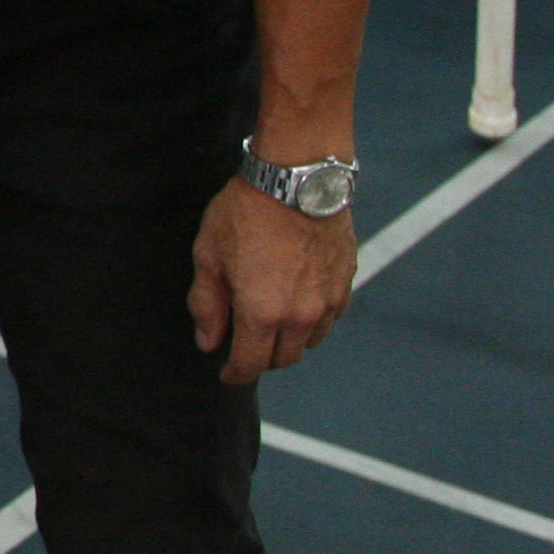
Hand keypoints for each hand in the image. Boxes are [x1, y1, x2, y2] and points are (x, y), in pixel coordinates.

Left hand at [189, 176, 354, 385]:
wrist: (297, 180)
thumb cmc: (247, 212)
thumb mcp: (209, 255)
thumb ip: (207, 304)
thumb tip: (208, 341)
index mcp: (262, 313)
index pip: (251, 364)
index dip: (235, 374)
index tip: (227, 374)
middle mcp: (300, 315)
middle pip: (284, 358)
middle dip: (262, 358)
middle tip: (244, 344)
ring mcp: (328, 301)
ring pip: (310, 341)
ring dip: (289, 340)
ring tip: (270, 323)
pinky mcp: (346, 283)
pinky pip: (330, 318)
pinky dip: (312, 320)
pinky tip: (297, 303)